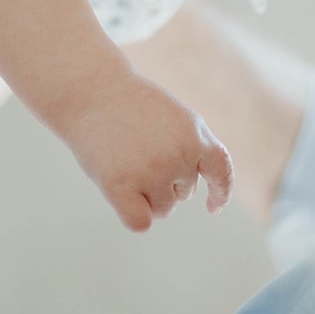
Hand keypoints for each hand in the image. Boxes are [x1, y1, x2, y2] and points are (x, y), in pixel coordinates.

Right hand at [59, 73, 233, 231]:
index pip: (221, 171)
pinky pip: (140, 222)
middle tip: (138, 152)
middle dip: (164, 183)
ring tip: (125, 163)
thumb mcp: (174, 119)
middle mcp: (179, 155)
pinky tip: (120, 195)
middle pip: (183, 195)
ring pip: (161, 210)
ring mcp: (152, 171)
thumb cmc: (131, 106)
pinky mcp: (122, 186)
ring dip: (144, 197)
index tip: (213, 207)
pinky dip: (133, 216)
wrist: (93, 90)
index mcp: (195, 135)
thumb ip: (190, 149)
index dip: (220, 192)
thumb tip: (184, 191)